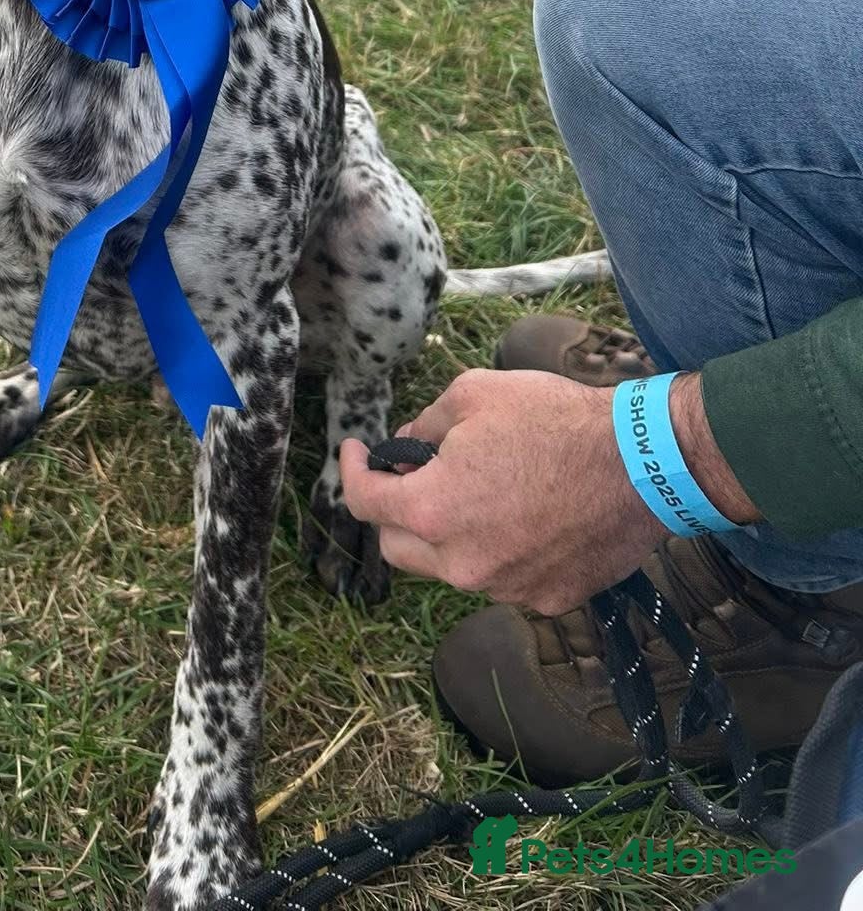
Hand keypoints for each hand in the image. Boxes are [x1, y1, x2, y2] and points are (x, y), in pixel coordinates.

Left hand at [339, 368, 755, 615]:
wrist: (640, 462)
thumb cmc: (554, 419)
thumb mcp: (472, 394)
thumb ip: (424, 425)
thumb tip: (406, 448)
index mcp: (433, 510)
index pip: (363, 503)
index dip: (352, 471)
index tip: (358, 452)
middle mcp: (461, 563)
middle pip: (398, 548)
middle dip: (396, 510)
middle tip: (417, 474)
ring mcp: (505, 588)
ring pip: (449, 568)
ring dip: (448, 534)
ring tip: (481, 491)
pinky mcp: (545, 600)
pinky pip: (501, 580)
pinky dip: (497, 552)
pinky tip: (524, 516)